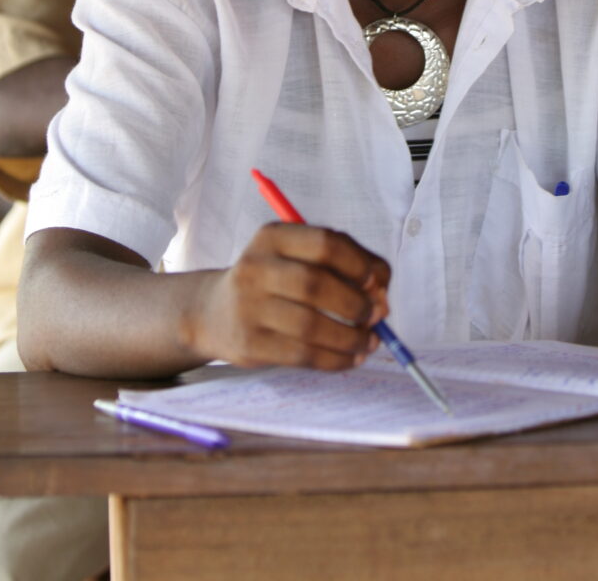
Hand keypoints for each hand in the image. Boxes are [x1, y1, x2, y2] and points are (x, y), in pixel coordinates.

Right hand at [192, 223, 390, 370]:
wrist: (214, 312)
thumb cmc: (274, 281)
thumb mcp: (297, 258)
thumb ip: (343, 266)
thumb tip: (382, 297)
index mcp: (273, 236)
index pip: (325, 243)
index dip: (359, 263)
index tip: (378, 281)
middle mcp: (256, 267)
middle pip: (317, 284)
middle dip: (357, 303)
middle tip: (377, 315)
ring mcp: (249, 307)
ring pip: (311, 325)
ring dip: (351, 337)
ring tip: (369, 341)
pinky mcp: (250, 344)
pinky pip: (303, 355)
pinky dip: (336, 359)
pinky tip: (351, 358)